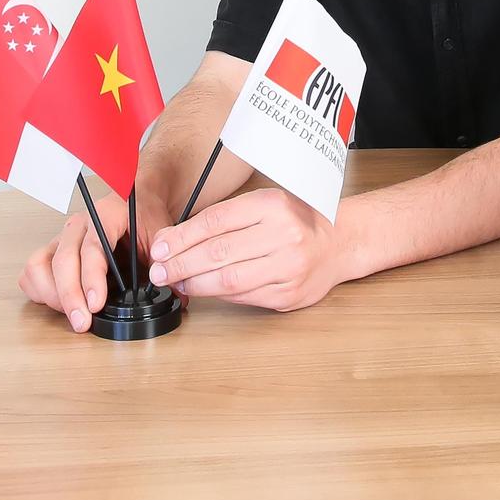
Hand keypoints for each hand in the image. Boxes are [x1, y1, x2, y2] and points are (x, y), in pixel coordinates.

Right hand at [18, 190, 171, 331]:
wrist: (140, 198)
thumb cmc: (148, 216)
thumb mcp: (162, 234)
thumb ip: (165, 261)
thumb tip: (173, 290)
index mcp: (106, 214)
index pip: (93, 247)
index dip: (91, 278)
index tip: (96, 303)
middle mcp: (79, 225)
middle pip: (62, 260)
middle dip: (70, 296)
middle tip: (83, 322)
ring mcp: (62, 238)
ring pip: (40, 265)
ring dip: (53, 295)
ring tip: (74, 314)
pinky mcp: (53, 251)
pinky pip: (33, 272)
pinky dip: (41, 291)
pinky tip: (60, 305)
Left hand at [147, 187, 344, 312]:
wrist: (340, 242)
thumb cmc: (297, 220)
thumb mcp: (265, 204)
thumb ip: (226, 219)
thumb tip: (175, 239)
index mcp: (273, 205)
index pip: (215, 221)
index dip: (181, 237)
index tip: (159, 247)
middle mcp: (283, 234)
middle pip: (218, 251)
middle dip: (180, 263)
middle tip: (159, 270)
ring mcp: (288, 267)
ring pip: (228, 279)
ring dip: (195, 283)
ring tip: (176, 281)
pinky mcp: (288, 294)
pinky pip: (244, 296)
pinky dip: (218, 295)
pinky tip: (203, 290)